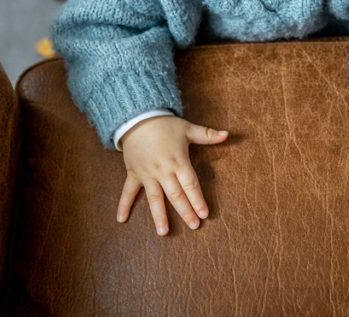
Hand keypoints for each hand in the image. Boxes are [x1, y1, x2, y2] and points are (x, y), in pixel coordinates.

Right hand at [117, 116, 228, 234]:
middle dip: (185, 211)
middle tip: (193, 226)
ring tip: (163, 232)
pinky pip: (128, 191)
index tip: (204, 214)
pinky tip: (121, 219)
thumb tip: (227, 134)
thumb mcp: (187, 128)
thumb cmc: (165, 124)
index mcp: (178, 161)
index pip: (190, 184)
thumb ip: (207, 135)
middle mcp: (162, 170)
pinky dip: (123, 205)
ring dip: (158, 215)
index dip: (198, 199)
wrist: (138, 117)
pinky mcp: (134, 173)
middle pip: (176, 194)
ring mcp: (147, 174)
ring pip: (154, 198)